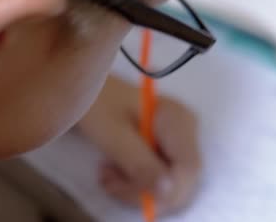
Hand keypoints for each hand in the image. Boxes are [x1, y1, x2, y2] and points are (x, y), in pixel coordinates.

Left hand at [77, 75, 201, 214]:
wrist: (87, 83)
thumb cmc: (97, 103)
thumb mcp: (113, 135)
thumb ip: (140, 163)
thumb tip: (169, 192)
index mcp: (177, 120)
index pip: (189, 168)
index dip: (167, 191)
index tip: (131, 193)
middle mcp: (185, 129)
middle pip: (181, 178)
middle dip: (146, 191)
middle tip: (110, 183)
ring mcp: (178, 138)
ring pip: (170, 182)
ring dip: (137, 189)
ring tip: (107, 177)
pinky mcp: (166, 146)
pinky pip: (160, 176)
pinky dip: (136, 182)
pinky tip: (115, 173)